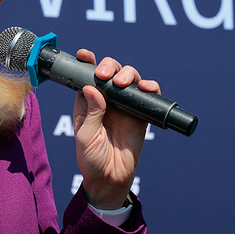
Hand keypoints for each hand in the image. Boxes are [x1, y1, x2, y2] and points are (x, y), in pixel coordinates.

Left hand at [73, 49, 159, 209]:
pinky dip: (149, 87)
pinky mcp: (141, 114)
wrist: (111, 179)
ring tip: (122, 83)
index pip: (87, 77)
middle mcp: (106, 100)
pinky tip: (146, 87)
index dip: (87, 63)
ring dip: (127, 74)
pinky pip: (148, 96)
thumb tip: (92, 87)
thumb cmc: (91, 159)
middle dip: (109, 66)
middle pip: (110, 73)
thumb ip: (91, 112)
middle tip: (104, 75)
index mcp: (87, 102)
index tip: (85, 54)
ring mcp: (124, 106)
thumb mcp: (86, 135)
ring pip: (129, 79)